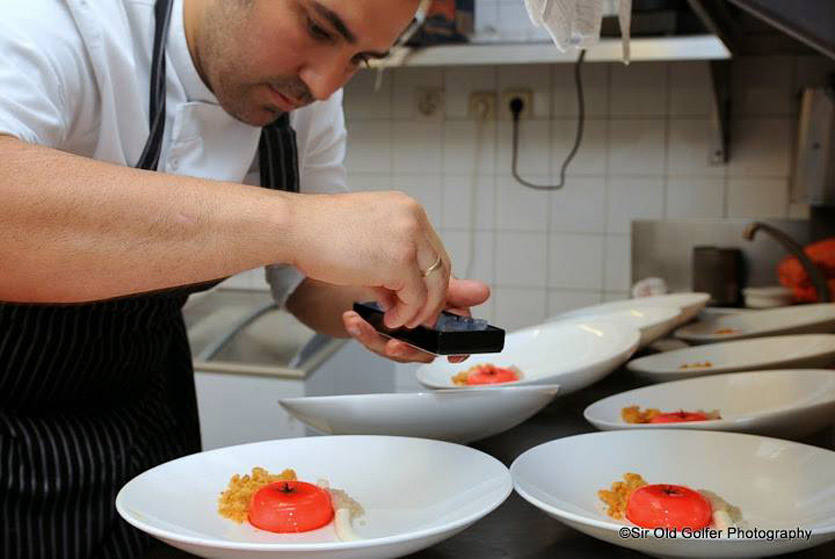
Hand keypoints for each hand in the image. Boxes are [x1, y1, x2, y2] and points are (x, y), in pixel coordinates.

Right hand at [288, 191, 449, 329]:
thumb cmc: (318, 232)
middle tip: (419, 317)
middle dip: (432, 297)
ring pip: (433, 284)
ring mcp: (409, 239)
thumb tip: (400, 293)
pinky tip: (390, 318)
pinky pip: (415, 297)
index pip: (432, 248)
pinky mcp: (400, 262)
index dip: (429, 278)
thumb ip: (388, 262)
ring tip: (400, 321)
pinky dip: (405, 314)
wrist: (294, 227)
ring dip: (419, 309)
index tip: (420, 298)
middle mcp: (413, 218)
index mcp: (406, 208)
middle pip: (440, 266)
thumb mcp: (365, 239)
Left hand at [341, 278, 490, 363]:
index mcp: (438, 309)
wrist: (352, 268)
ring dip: (376, 339)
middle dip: (408, 348)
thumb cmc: (394, 267)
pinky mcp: (374, 330)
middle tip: (395, 343)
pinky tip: (352, 319)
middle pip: (423, 348)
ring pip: (395, 347)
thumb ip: (453, 289)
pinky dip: (360, 330)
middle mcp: (420, 323)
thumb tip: (483, 292)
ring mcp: (398, 328)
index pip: (453, 334)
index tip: (452, 355)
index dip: (456, 348)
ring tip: (362, 325)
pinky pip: (373, 340)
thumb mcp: (421, 274)